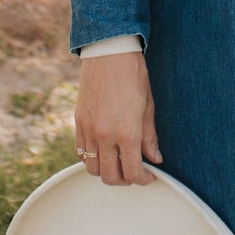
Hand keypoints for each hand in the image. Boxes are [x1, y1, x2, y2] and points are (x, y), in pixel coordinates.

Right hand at [75, 50, 162, 184]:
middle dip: (124, 180)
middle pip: (110, 177)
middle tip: (134, 172)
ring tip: (118, 162)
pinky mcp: (78, 122)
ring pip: (92, 168)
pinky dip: (91, 158)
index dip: (143, 179)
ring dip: (106, 171)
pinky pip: (81, 152)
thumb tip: (155, 158)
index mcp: (127, 133)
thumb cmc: (133, 76)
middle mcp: (105, 136)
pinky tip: (103, 150)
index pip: (133, 172)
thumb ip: (149, 137)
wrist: (109, 54)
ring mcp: (89, 130)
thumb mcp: (148, 108)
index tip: (149, 176)